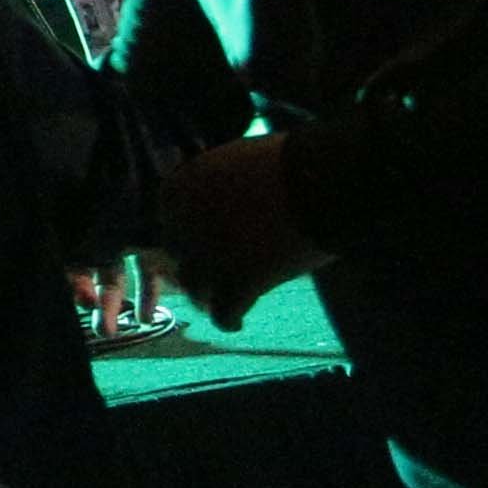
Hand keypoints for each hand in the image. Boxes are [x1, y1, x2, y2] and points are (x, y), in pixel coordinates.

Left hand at [157, 137, 312, 327]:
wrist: (317, 180)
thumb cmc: (285, 165)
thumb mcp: (233, 164)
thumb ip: (215, 185)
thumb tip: (217, 200)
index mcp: (181, 189)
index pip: (170, 221)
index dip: (185, 235)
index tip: (196, 243)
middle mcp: (186, 224)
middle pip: (179, 253)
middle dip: (193, 264)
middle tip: (209, 273)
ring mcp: (210, 256)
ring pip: (195, 287)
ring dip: (204, 296)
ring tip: (216, 302)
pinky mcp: (240, 283)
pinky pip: (223, 312)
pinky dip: (228, 320)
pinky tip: (236, 323)